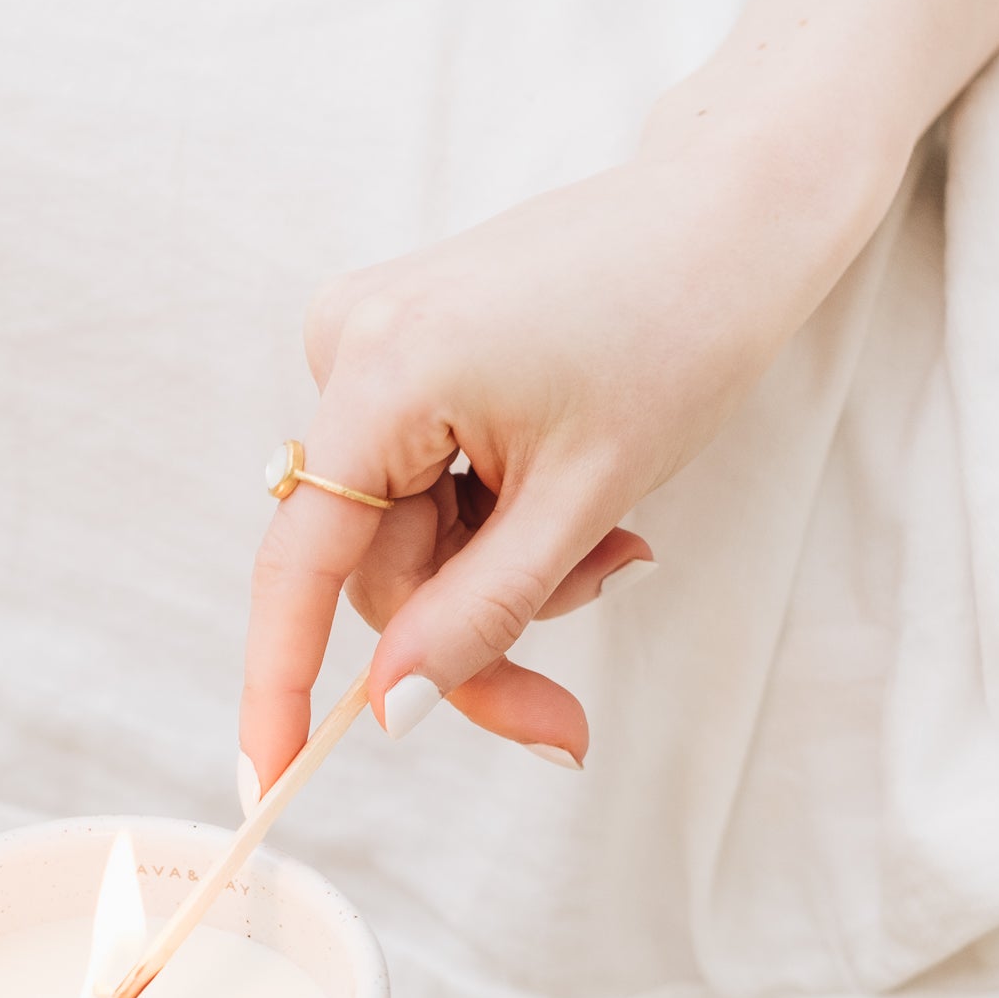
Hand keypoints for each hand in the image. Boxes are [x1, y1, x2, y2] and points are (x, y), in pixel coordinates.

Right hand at [238, 113, 882, 785]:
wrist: (732, 215)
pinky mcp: (398, 343)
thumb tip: (385, 714)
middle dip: (468, 633)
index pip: (300, 564)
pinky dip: (493, 515)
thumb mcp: (583, 502)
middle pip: (372, 564)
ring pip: (405, 533)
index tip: (266, 782)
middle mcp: (348, 342)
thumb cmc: (678, 332)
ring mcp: (367, 336)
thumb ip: (476, 616)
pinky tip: (570, 486)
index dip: (280, 684)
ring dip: (500, 570)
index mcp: (382, 370)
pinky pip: (419, 481)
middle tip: (569, 709)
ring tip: (611, 538)